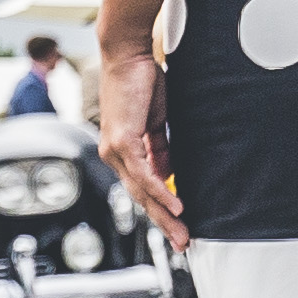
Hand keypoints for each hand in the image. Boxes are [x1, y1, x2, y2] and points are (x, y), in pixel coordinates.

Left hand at [94, 41, 182, 236]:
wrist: (127, 54)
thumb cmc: (141, 81)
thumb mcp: (156, 121)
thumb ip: (159, 148)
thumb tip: (168, 171)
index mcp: (122, 150)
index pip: (142, 188)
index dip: (160, 210)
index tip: (179, 226)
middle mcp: (114, 154)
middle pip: (141, 198)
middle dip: (164, 223)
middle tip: (182, 243)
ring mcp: (115, 149)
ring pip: (141, 192)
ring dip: (165, 215)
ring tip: (183, 232)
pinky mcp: (122, 140)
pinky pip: (144, 174)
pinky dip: (161, 191)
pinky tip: (176, 205)